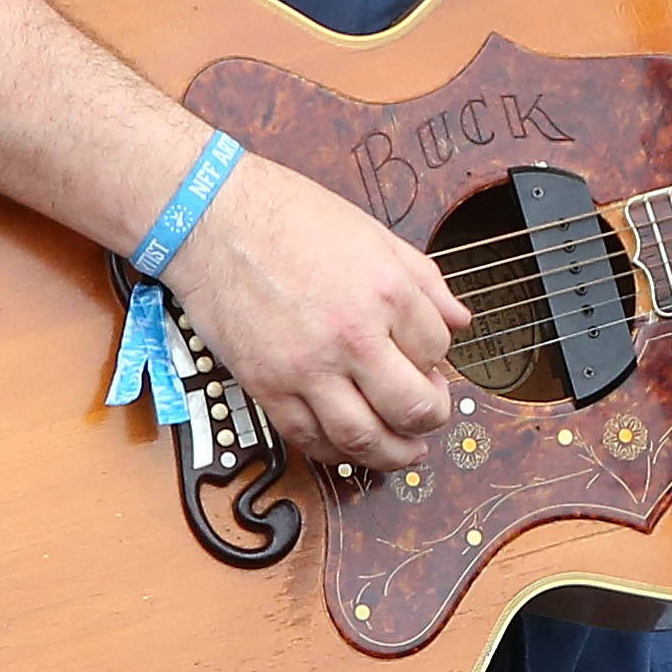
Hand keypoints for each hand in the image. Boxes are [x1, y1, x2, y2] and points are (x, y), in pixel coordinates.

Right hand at [161, 161, 472, 474]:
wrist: (212, 219)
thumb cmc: (289, 218)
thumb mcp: (375, 236)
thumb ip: (425, 281)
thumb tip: (459, 319)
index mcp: (386, 292)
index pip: (437, 350)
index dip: (439, 360)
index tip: (427, 361)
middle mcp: (351, 336)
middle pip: (413, 406)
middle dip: (431, 418)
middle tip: (430, 415)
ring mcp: (307, 367)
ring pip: (363, 437)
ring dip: (393, 454)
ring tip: (404, 451)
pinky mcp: (266, 386)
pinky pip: (308, 438)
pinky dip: (334, 451)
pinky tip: (348, 446)